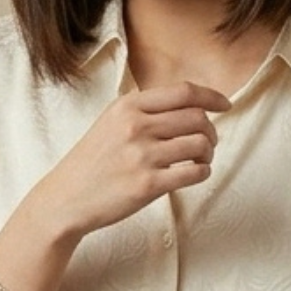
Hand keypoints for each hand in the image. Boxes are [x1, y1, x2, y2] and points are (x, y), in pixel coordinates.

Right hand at [33, 83, 229, 239]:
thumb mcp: (110, 122)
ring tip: (199, 161)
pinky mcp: (148, 185)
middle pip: (198, 118)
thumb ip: (144, 111)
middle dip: (211, 131)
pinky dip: (202, 172)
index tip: (225, 105)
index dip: (212, 97)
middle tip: (207, 143)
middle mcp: (136, 126)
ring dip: (208, 154)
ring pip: (201, 144)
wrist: (65, 198)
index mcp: (128, 106)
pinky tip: (194, 174)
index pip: (184, 92)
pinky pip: (194, 173)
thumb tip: (190, 107)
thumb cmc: (92, 162)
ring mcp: (143, 156)